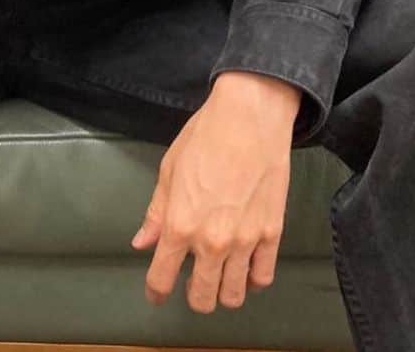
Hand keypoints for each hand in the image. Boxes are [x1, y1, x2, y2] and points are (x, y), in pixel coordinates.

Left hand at [130, 72, 299, 313]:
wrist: (250, 117)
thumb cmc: (205, 136)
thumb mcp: (169, 170)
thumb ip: (156, 212)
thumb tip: (143, 242)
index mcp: (180, 225)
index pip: (162, 278)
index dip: (156, 291)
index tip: (156, 293)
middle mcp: (212, 242)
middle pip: (202, 298)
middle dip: (194, 296)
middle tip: (193, 282)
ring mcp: (245, 241)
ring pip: (233, 296)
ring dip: (223, 292)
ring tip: (220, 277)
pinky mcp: (272, 234)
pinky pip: (263, 277)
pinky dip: (252, 280)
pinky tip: (246, 268)